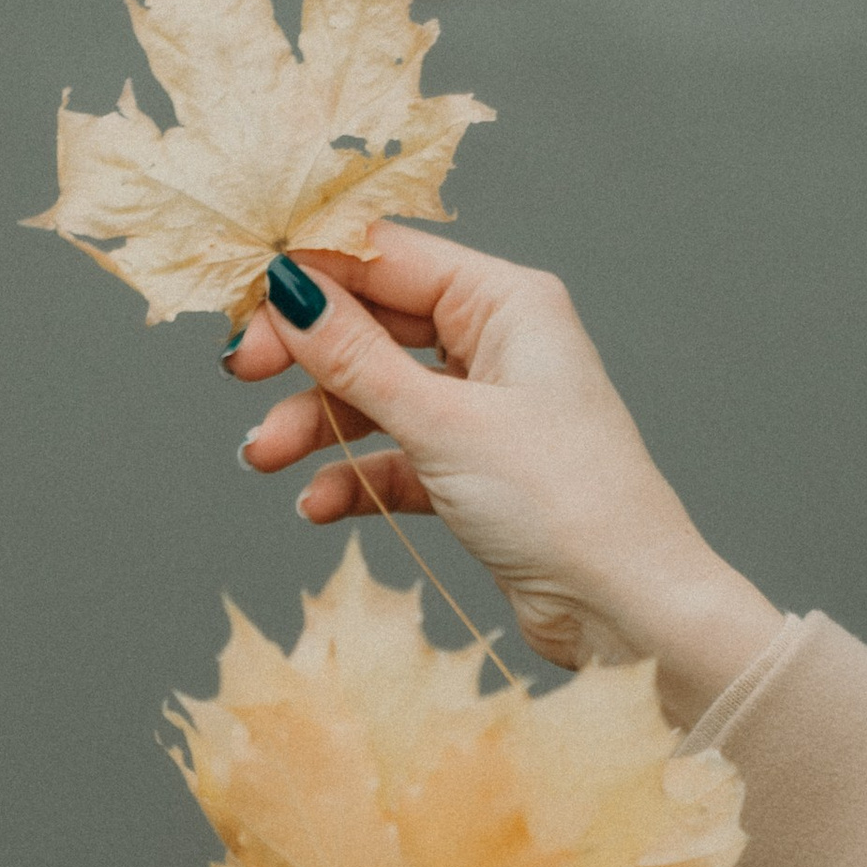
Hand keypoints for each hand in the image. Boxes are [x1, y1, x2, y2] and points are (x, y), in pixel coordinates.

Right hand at [228, 237, 780, 720]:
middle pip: (375, 325)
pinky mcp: (477, 474)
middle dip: (305, 357)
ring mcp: (487, 410)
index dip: (311, 276)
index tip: (243, 302)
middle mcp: (500, 344)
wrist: (626, 608)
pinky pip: (397, 458)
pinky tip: (318, 504)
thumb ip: (356, 358)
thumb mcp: (443, 422)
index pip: (387, 258)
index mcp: (507, 301)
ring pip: (377, 396)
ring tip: (264, 458)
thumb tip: (288, 292)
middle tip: (240, 375)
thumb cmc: (563, 501)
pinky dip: (356, 476)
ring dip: (317, 425)